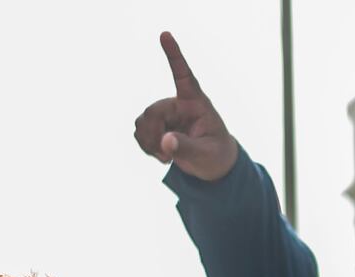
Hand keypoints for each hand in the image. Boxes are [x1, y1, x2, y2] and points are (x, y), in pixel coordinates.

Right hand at [133, 32, 240, 182]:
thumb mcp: (205, 154)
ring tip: (165, 156)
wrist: (211, 164)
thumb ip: (186, 148)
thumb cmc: (214, 154)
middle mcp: (178, 104)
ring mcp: (166, 114)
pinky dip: (145, 146)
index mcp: (195, 102)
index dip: (174, 55)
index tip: (165, 34)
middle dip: (154, 135)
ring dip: (148, 142)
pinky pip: (139, 132)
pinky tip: (161, 155)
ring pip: (142, 121)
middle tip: (165, 155)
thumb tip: (165, 142)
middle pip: (154, 111)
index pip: (184, 75)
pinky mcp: (157, 126)